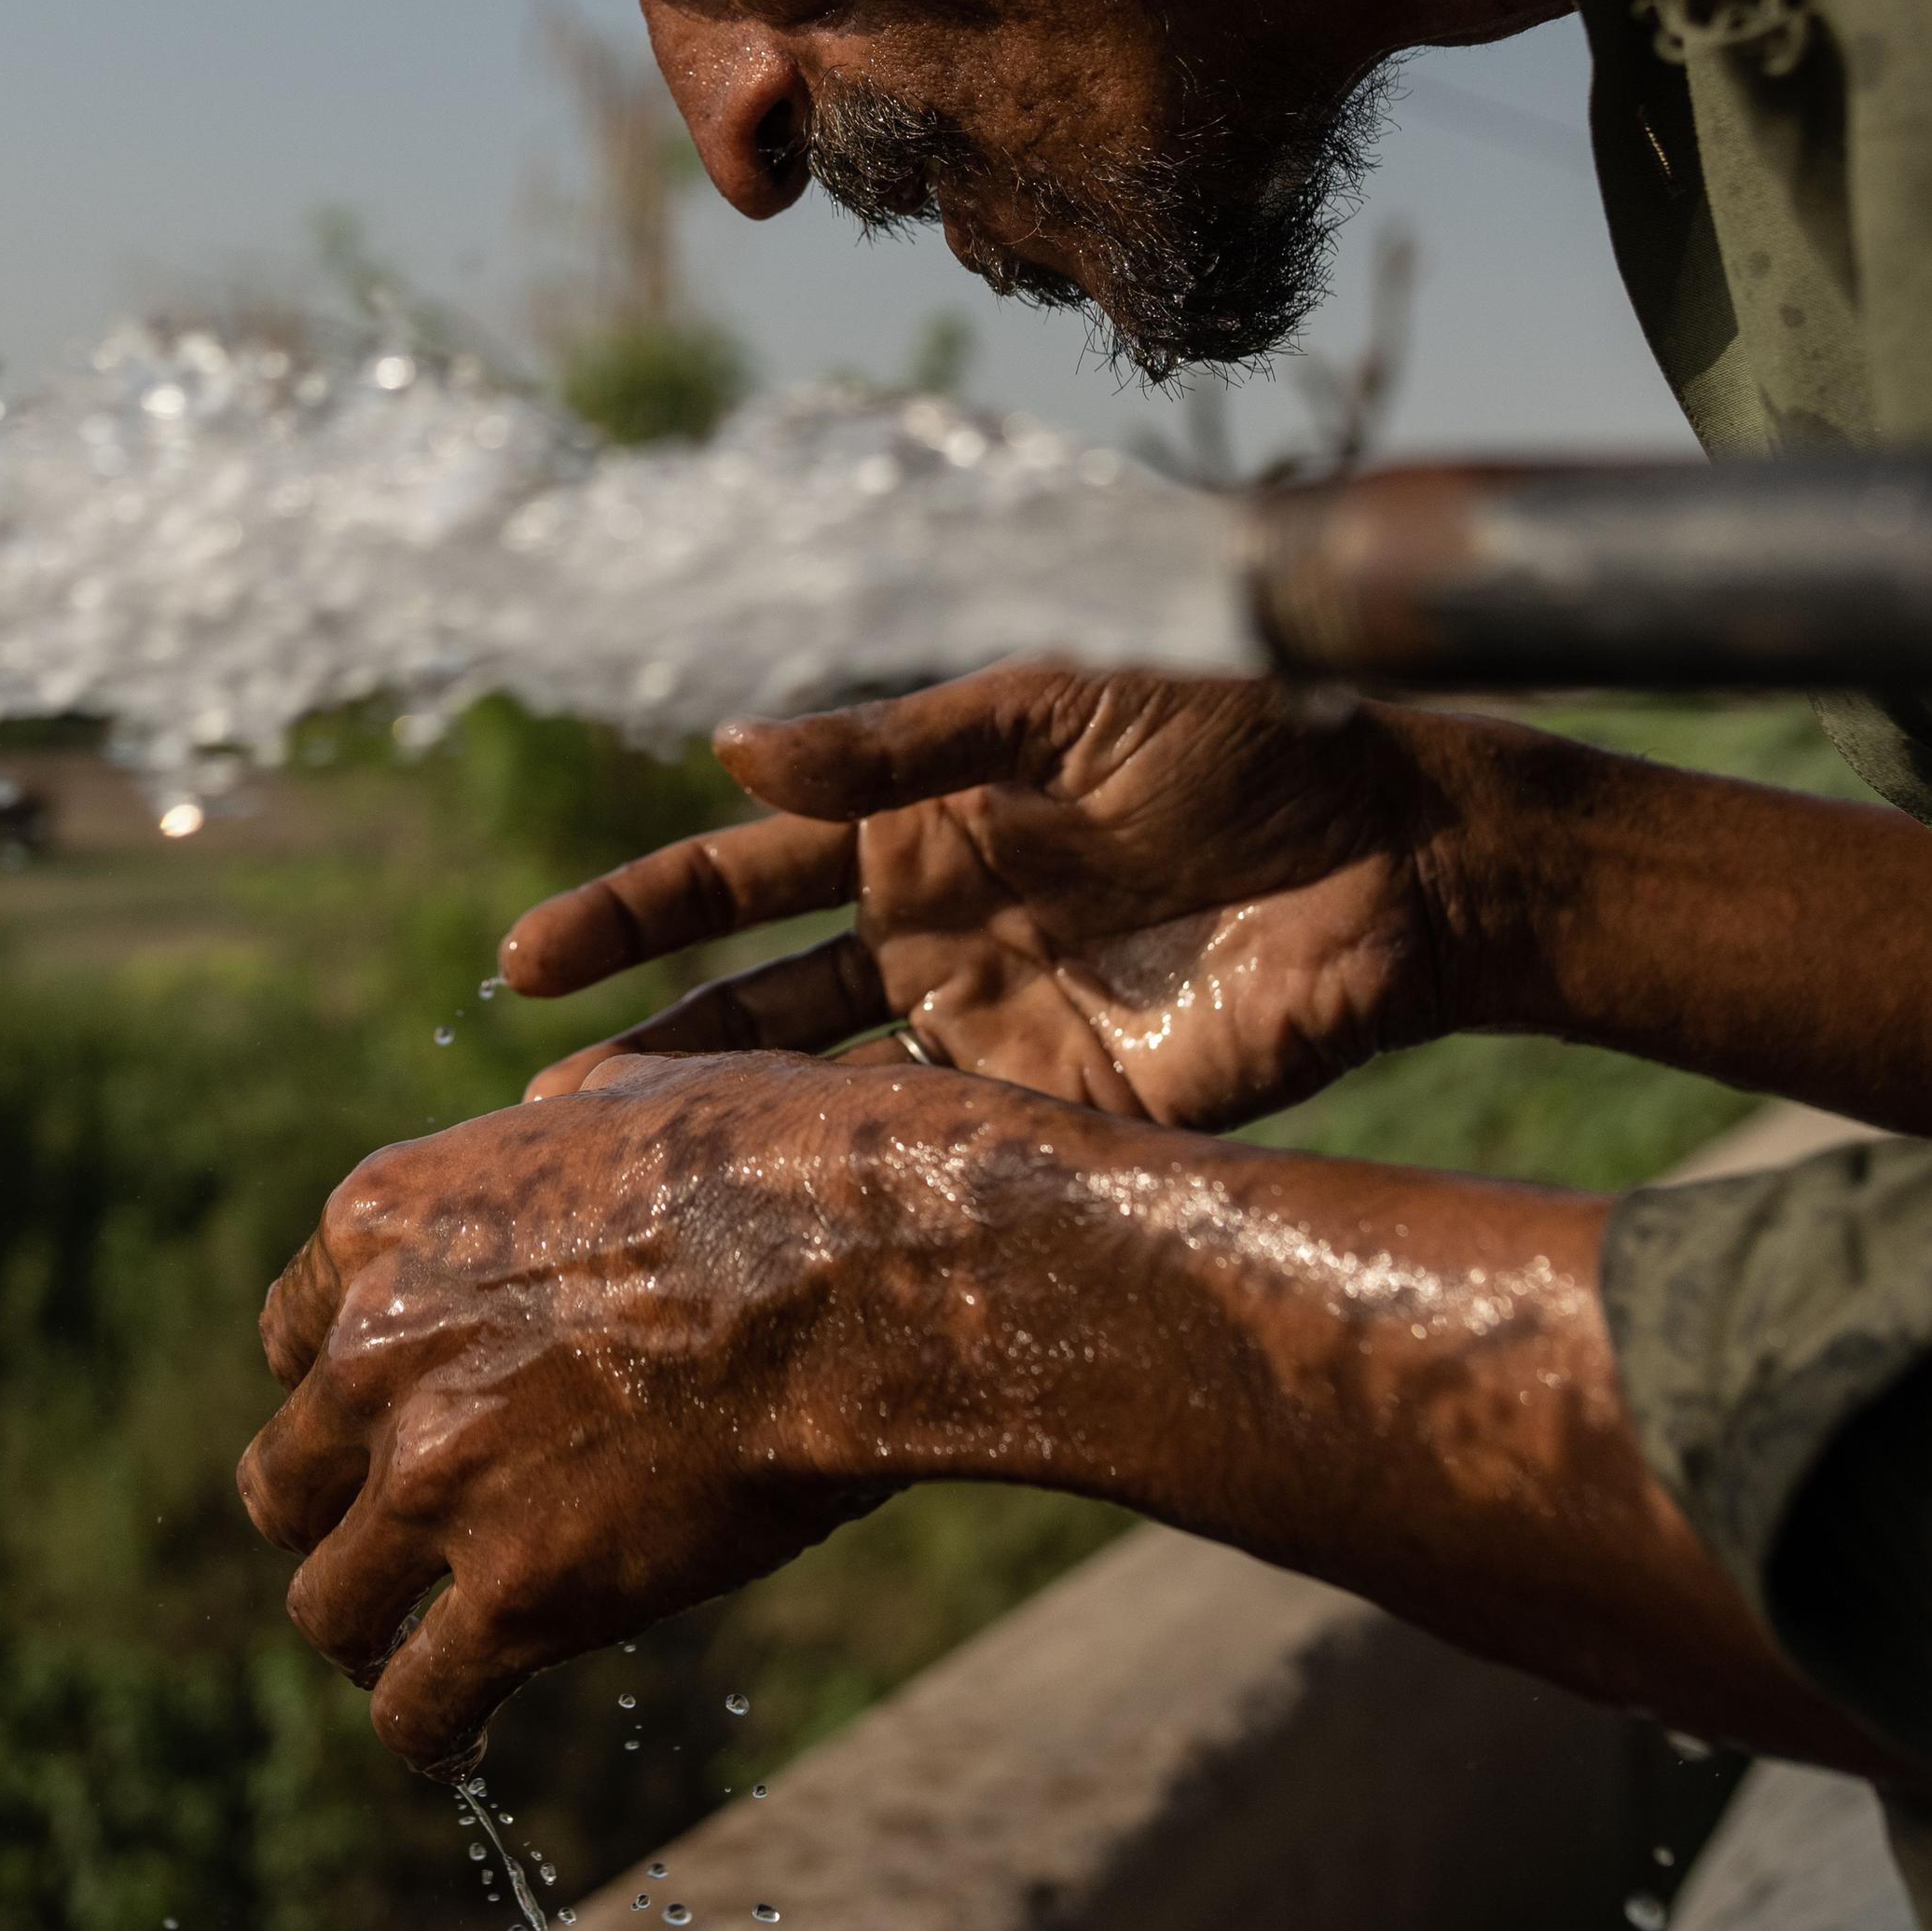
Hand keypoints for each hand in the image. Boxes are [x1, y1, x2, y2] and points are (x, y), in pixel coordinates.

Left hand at [233, 1053, 994, 1773]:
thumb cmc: (776, 1163)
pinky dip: (432, 1731)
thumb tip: (556, 1117)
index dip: (341, 1392)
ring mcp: (434, 1476)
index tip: (388, 1428)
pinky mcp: (515, 1590)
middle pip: (290, 1476)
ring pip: (329, 1602)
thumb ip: (554, 1127)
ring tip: (407, 1657)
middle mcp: (374, 1349)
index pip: (291, 1336)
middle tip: (395, 1549)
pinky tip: (461, 1743)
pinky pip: (418, 1701)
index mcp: (382, 1222)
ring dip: (366, 1628)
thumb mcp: (627, 1097)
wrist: (854, 1266)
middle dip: (339, 1514)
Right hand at [503, 664, 1487, 1132]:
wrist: (1407, 851)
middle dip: (647, 1050)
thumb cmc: (1242, 737)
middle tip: (538, 1114)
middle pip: (753, 1005)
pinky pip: (942, 1163)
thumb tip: (733, 746)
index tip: (524, 961)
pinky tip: (780, 1228)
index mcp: (916, 829)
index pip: (738, 874)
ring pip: (823, 1100)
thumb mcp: (1058, 703)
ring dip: (725, 1136)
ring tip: (616, 1185)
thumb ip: (903, 742)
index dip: (631, 916)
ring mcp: (990, 1036)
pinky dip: (858, 1193)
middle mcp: (929, 936)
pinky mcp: (1068, 1120)